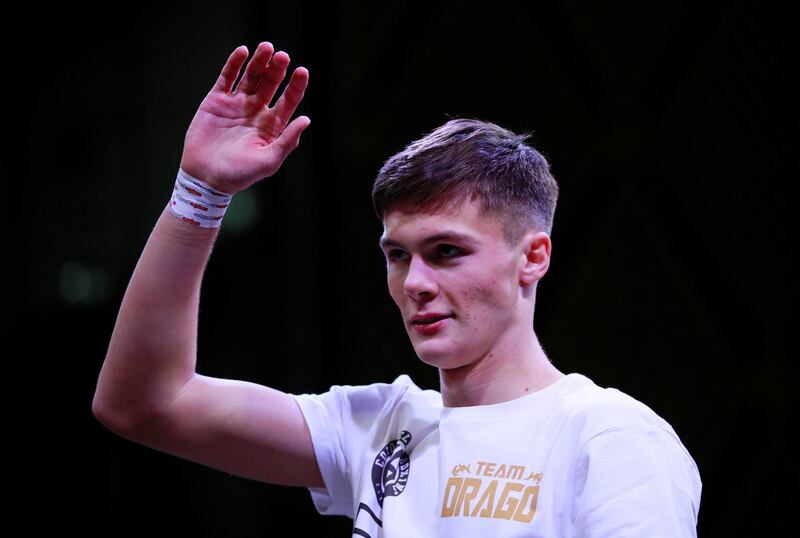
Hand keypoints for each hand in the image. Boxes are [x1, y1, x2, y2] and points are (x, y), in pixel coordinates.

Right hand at [180, 41, 309, 193]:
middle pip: (270, 84)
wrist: (206, 177)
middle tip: (283, 56)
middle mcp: (257, 111)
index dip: (296, 86)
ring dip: (259, 61)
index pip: (288, 100)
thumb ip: (287, 141)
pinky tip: (243, 51)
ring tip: (267, 47)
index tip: (302, 72)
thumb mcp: (268, 161)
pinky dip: (234, 64)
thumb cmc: (239, 175)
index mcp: (272, 125)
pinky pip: (227, 78)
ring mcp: (237, 104)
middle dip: (277, 69)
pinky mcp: (216, 101)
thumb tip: (306, 119)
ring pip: (251, 77)